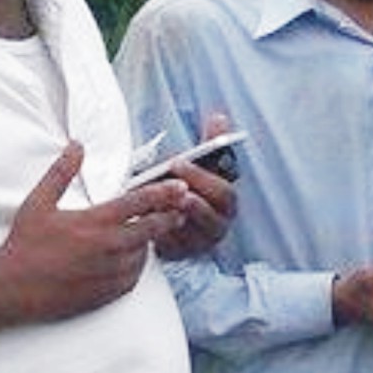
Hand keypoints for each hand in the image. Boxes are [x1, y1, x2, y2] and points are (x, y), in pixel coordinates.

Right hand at [0, 143, 180, 349]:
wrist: (14, 288)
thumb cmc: (25, 244)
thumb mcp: (39, 202)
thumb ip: (61, 172)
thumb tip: (76, 145)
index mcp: (96, 222)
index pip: (139, 203)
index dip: (163, 193)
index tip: (180, 187)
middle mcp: (109, 248)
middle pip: (151, 229)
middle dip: (169, 216)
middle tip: (182, 209)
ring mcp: (111, 273)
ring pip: (144, 254)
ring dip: (150, 241)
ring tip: (156, 231)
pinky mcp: (109, 293)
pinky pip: (134, 277)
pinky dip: (138, 265)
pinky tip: (135, 257)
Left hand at [153, 116, 238, 261]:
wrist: (172, 215)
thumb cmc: (187, 186)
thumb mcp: (199, 164)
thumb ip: (210, 142)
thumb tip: (219, 118)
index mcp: (225, 200)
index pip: (225, 192)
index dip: (202, 177)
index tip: (178, 162)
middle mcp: (219, 223)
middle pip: (212, 215)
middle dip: (190, 199)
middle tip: (168, 187)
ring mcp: (202, 241)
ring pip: (192, 233)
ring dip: (173, 216)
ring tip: (156, 203)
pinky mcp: (183, 254)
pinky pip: (174, 246)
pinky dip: (161, 233)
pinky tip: (147, 219)